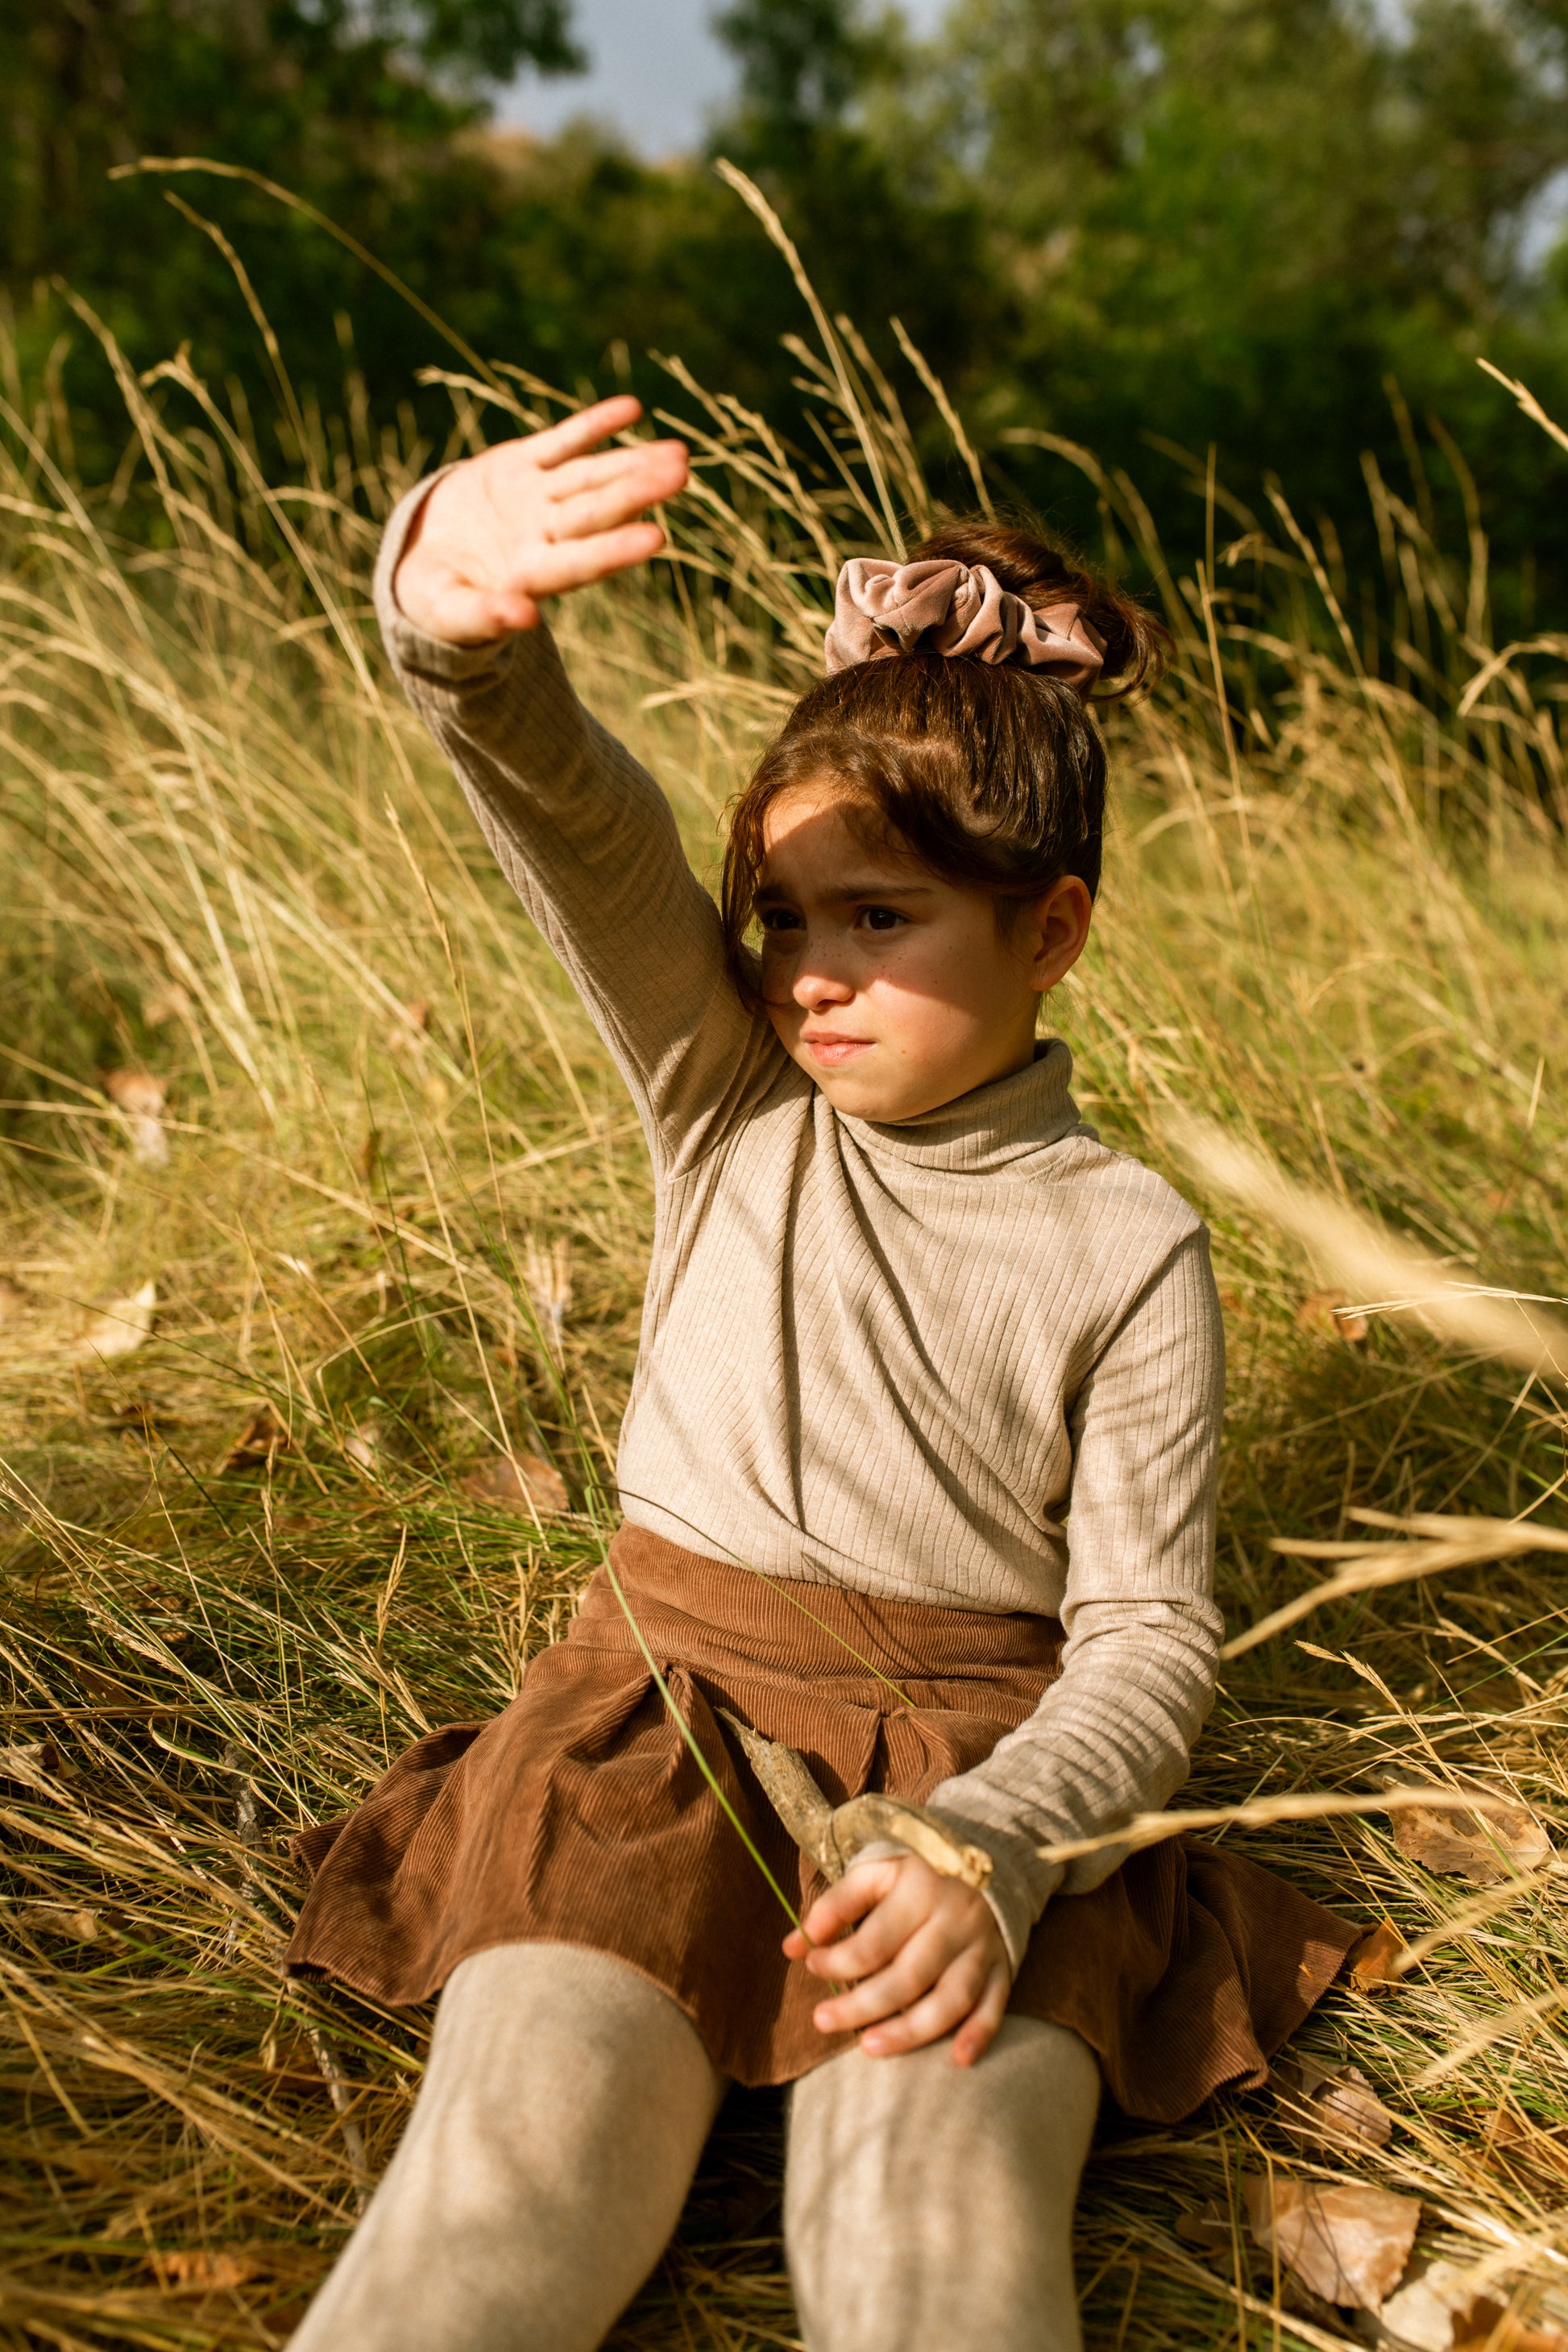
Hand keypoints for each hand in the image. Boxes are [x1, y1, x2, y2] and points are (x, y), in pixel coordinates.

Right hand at [393, 394, 689, 645]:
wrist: (421, 561)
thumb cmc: (435, 601)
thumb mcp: (448, 612)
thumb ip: (484, 615)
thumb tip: (525, 618)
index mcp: (531, 576)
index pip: (581, 562)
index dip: (615, 549)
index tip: (657, 537)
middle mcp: (544, 535)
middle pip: (597, 512)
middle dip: (637, 492)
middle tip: (681, 474)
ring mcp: (537, 498)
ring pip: (590, 476)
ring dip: (631, 462)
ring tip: (677, 452)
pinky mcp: (522, 465)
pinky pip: (562, 441)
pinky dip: (593, 425)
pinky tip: (631, 409)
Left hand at [783, 1851, 1010, 2065]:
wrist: (987, 1860)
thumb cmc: (915, 1875)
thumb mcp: (874, 1874)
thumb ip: (834, 1907)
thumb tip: (792, 1946)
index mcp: (921, 1890)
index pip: (875, 1940)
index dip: (839, 1960)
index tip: (811, 1966)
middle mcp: (956, 1919)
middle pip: (908, 1976)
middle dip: (862, 2005)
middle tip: (822, 2021)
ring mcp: (982, 1947)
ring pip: (951, 1998)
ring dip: (912, 2030)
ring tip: (869, 2047)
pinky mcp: (1003, 1967)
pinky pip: (995, 2005)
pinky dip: (979, 2034)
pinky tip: (958, 2060)